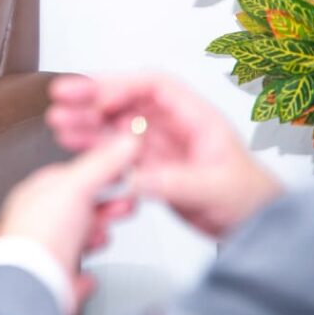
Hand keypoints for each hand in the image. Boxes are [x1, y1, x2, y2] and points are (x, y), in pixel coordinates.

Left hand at [0, 134, 139, 314]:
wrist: (30, 284)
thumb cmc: (39, 236)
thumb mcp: (75, 187)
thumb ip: (101, 164)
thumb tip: (123, 141)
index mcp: (37, 194)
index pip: (72, 178)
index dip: (101, 175)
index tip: (123, 175)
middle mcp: (37, 222)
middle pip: (78, 210)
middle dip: (105, 208)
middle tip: (127, 205)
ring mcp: (45, 253)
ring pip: (76, 241)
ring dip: (95, 237)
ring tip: (104, 236)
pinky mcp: (53, 282)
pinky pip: (71, 275)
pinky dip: (82, 275)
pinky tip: (87, 275)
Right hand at [46, 74, 282, 236]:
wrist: (255, 227)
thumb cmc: (248, 198)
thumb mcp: (216, 188)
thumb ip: (175, 182)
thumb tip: (134, 177)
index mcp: (195, 116)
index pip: (153, 86)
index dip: (121, 86)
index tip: (96, 98)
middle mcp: (172, 124)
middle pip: (127, 100)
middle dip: (92, 96)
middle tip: (62, 97)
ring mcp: (157, 144)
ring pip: (114, 123)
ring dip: (86, 120)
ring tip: (59, 122)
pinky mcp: (146, 166)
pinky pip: (114, 150)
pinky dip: (92, 146)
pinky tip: (73, 144)